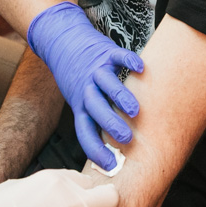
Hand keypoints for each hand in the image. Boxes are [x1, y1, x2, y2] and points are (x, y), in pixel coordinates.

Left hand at [24, 2, 142, 170]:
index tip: (110, 165)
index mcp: (79, 104)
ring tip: (135, 111)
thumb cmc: (77, 78)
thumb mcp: (79, 100)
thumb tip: (117, 147)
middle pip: (95, 109)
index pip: (84, 131)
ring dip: (120, 97)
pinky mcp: (106, 52)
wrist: (64, 41)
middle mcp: (86, 88)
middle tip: (126, 139)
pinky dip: (129, 61)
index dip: (95, 149)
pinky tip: (141, 69)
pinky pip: (118, 56)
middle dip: (110, 124)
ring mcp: (96, 69)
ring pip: (107, 84)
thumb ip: (96, 118)